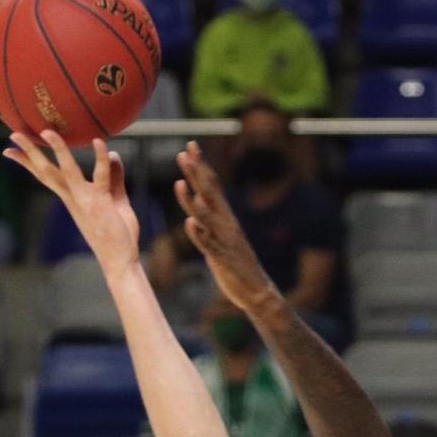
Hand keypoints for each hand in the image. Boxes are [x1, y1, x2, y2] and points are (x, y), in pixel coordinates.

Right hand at [6, 132, 141, 270]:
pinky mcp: (101, 202)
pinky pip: (101, 175)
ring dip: (57, 149)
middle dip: (29, 152)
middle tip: (13, 134)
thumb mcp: (115, 199)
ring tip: (46, 131)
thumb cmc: (117, 233)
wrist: (120, 260)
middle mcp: (73, 198)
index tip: (8, 150)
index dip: (27, 162)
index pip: (45, 176)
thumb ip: (114, 176)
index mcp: (71, 198)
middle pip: (46, 171)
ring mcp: (85, 200)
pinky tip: (98, 141)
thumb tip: (113, 154)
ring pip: (67, 170)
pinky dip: (100, 157)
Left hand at [173, 141, 281, 313]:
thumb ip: (209, 220)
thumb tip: (197, 201)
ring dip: (192, 200)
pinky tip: (190, 224)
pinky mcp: (222, 259)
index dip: (201, 165)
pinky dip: (199, 234)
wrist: (256, 290)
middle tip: (184, 152)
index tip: (191, 145)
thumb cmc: (236, 264)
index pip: (212, 185)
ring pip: (206, 217)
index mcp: (225, 217)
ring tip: (179, 183)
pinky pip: (209, 245)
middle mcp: (226, 224)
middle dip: (196, 172)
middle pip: (209, 193)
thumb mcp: (221, 237)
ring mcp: (224, 241)